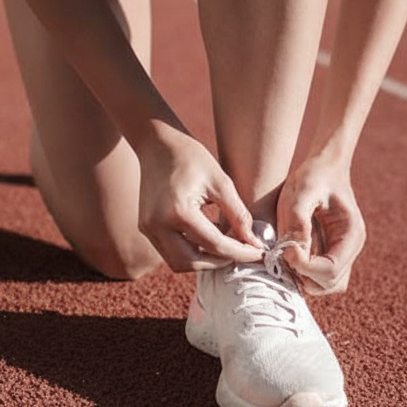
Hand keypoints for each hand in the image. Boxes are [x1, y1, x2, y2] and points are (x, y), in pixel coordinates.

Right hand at [136, 125, 263, 272]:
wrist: (158, 144)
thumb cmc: (192, 157)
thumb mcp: (221, 182)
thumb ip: (238, 215)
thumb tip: (254, 243)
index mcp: (178, 211)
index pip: (215, 244)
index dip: (241, 252)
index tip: (260, 253)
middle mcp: (158, 225)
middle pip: (192, 262)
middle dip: (220, 261)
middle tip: (242, 252)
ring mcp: (148, 228)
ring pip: (178, 263)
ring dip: (204, 261)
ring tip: (226, 246)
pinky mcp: (146, 228)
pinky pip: (170, 252)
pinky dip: (191, 252)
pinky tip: (208, 239)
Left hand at [276, 156, 365, 294]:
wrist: (323, 166)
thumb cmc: (313, 175)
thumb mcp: (301, 191)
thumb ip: (297, 220)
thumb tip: (293, 251)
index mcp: (351, 233)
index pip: (331, 269)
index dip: (305, 267)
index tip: (285, 250)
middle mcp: (350, 247)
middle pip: (330, 283)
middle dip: (303, 275)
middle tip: (284, 254)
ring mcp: (342, 252)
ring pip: (325, 285)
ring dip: (303, 277)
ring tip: (286, 255)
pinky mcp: (330, 252)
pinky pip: (318, 276)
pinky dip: (303, 273)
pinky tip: (289, 254)